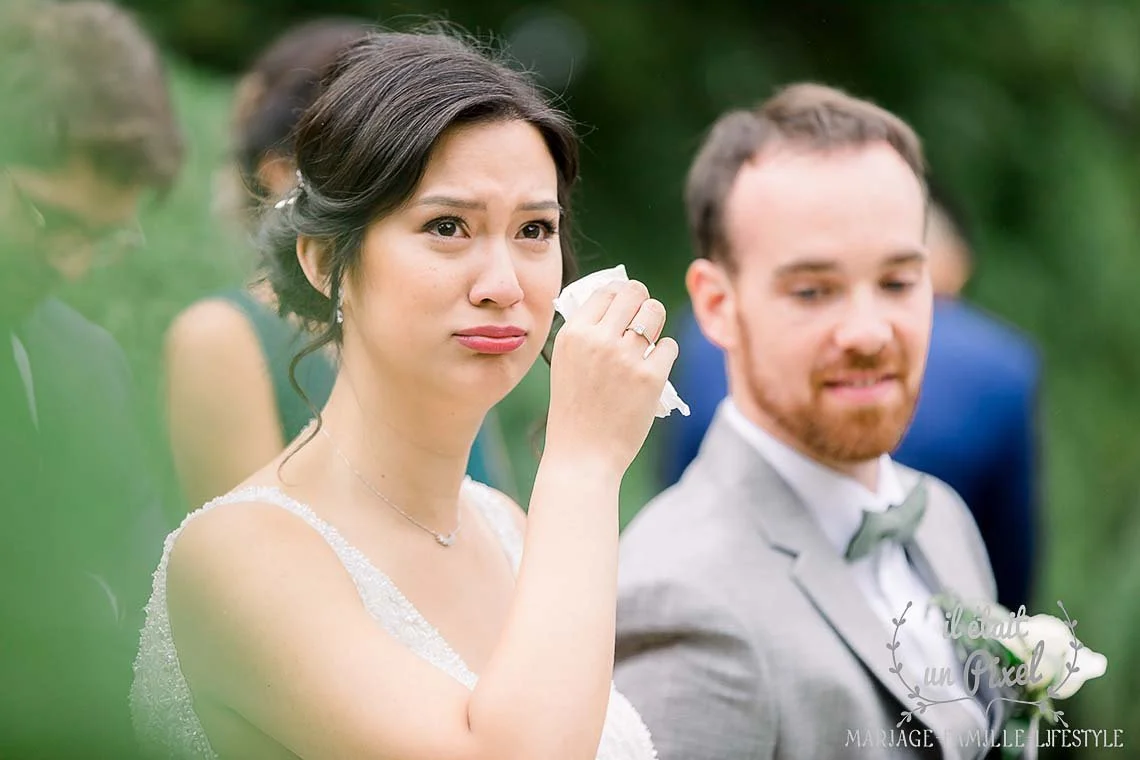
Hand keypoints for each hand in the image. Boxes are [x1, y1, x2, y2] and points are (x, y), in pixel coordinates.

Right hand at [545, 280, 677, 477]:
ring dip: (655, 324)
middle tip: (643, 318)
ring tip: (648, 342)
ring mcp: (625, 357)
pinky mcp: (650, 377)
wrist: (582, 455)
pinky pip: (669, 346)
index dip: (621, 295)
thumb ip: (586, 333)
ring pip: (655, 312)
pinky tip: (653, 369)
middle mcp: (598, 339)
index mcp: (574, 334)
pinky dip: (664, 354)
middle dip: (642, 302)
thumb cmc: (574, 411)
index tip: (626, 306)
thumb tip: (612, 301)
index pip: (606, 290)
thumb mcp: (567, 363)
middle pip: (635, 293)